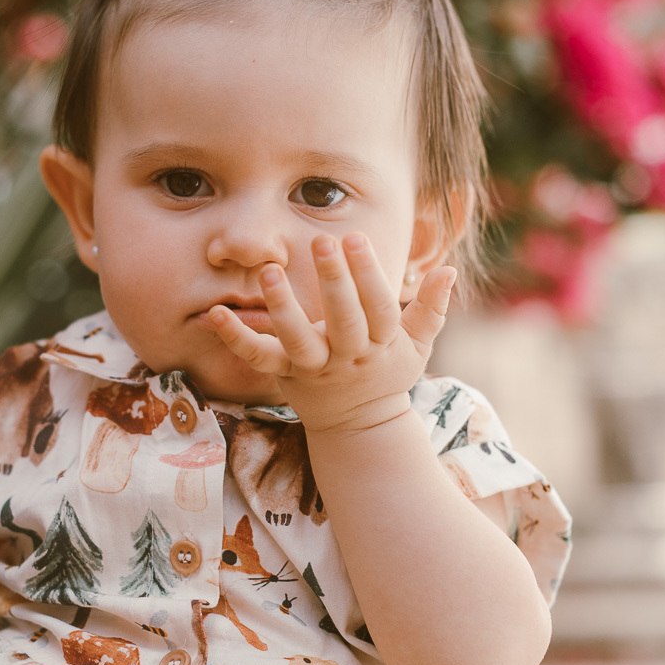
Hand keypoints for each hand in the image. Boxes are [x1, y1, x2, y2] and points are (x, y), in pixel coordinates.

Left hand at [207, 233, 455, 433]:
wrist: (358, 426)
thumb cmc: (387, 371)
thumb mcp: (417, 343)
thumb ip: (432, 307)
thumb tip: (450, 269)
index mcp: (381, 344)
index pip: (379, 307)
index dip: (368, 275)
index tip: (356, 238)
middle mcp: (347, 356)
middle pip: (343, 320)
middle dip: (334, 282)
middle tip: (322, 243)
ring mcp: (313, 367)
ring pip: (298, 340)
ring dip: (282, 307)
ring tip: (269, 273)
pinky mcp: (284, 375)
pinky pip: (258, 358)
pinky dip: (235, 338)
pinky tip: (214, 314)